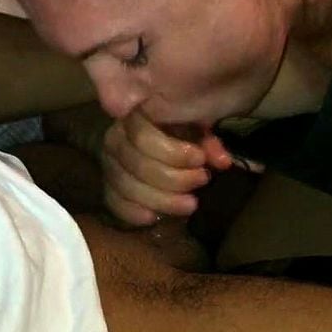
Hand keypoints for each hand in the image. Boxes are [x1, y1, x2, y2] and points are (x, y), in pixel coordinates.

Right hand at [101, 110, 232, 225]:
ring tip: (191, 203)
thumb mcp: (200, 122)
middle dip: (173, 179)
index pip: (143, 137)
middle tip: (203, 179)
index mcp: (135, 113)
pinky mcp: (109, 185)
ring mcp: (110, 162)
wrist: (177, 122)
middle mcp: (115, 136)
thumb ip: (208, 139)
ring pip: (126, 186)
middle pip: (137, 165)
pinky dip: (132, 211)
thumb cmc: (187, 120)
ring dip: (161, 199)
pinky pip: (113, 201)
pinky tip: (154, 217)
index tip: (200, 160)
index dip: (173, 153)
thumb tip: (221, 161)